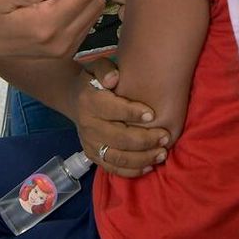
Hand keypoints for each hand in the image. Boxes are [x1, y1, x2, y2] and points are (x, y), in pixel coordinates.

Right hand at [74, 59, 169, 177]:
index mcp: (89, 101)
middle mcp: (88, 125)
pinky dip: (132, 171)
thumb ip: (105, 69)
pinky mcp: (93, 156)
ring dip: (142, 158)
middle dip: (145, 139)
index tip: (153, 114)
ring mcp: (90, 143)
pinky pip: (113, 168)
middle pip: (118, 138)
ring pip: (118, 157)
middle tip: (165, 136)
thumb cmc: (93, 81)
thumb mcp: (96, 66)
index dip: (132, 113)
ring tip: (162, 153)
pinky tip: (150, 166)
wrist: (73, 99)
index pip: (112, 109)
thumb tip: (114, 79)